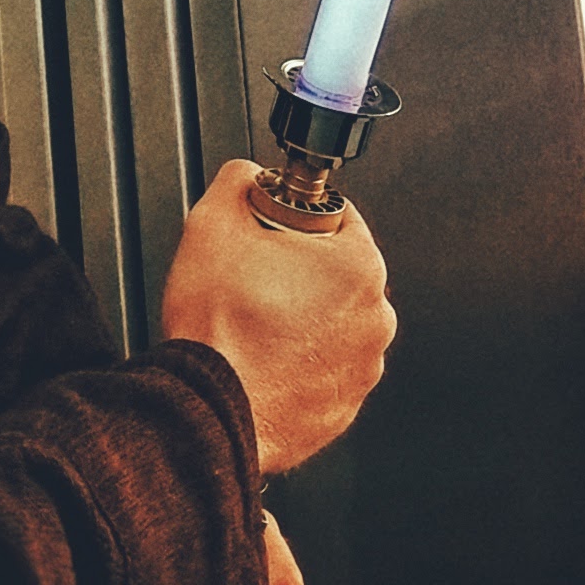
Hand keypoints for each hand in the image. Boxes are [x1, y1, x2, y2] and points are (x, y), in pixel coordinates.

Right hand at [160, 157, 395, 474]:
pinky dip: (298, 363)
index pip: (337, 217)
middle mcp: (375, 318)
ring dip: (301, 319)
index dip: (295, 218)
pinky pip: (323, 369)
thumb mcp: (211, 223)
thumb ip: (238, 180)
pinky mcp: (343, 406)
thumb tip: (246, 174)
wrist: (208, 410)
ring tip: (255, 325)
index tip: (270, 232)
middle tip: (254, 280)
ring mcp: (363, 367)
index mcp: (359, 266)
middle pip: (337, 273)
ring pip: (332, 323)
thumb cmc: (219, 328)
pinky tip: (262, 359)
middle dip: (299, 271)